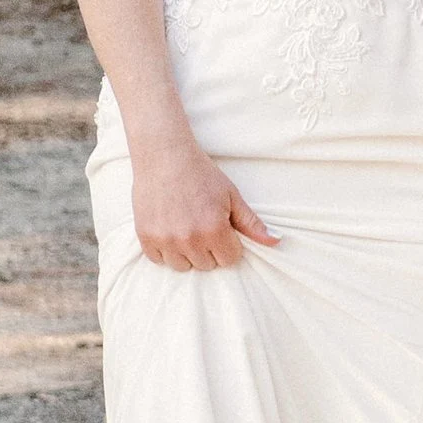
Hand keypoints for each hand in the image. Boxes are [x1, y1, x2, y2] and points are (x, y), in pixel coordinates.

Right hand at [131, 130, 278, 269]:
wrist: (165, 156)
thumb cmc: (201, 174)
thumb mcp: (231, 196)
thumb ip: (251, 224)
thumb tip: (276, 242)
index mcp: (214, 229)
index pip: (229, 259)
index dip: (229, 244)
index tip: (221, 228)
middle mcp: (190, 239)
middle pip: (207, 265)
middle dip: (208, 249)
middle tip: (202, 224)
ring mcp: (166, 240)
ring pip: (182, 266)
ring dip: (186, 252)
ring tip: (185, 227)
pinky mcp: (146, 237)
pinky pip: (159, 260)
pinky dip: (164, 250)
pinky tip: (169, 228)